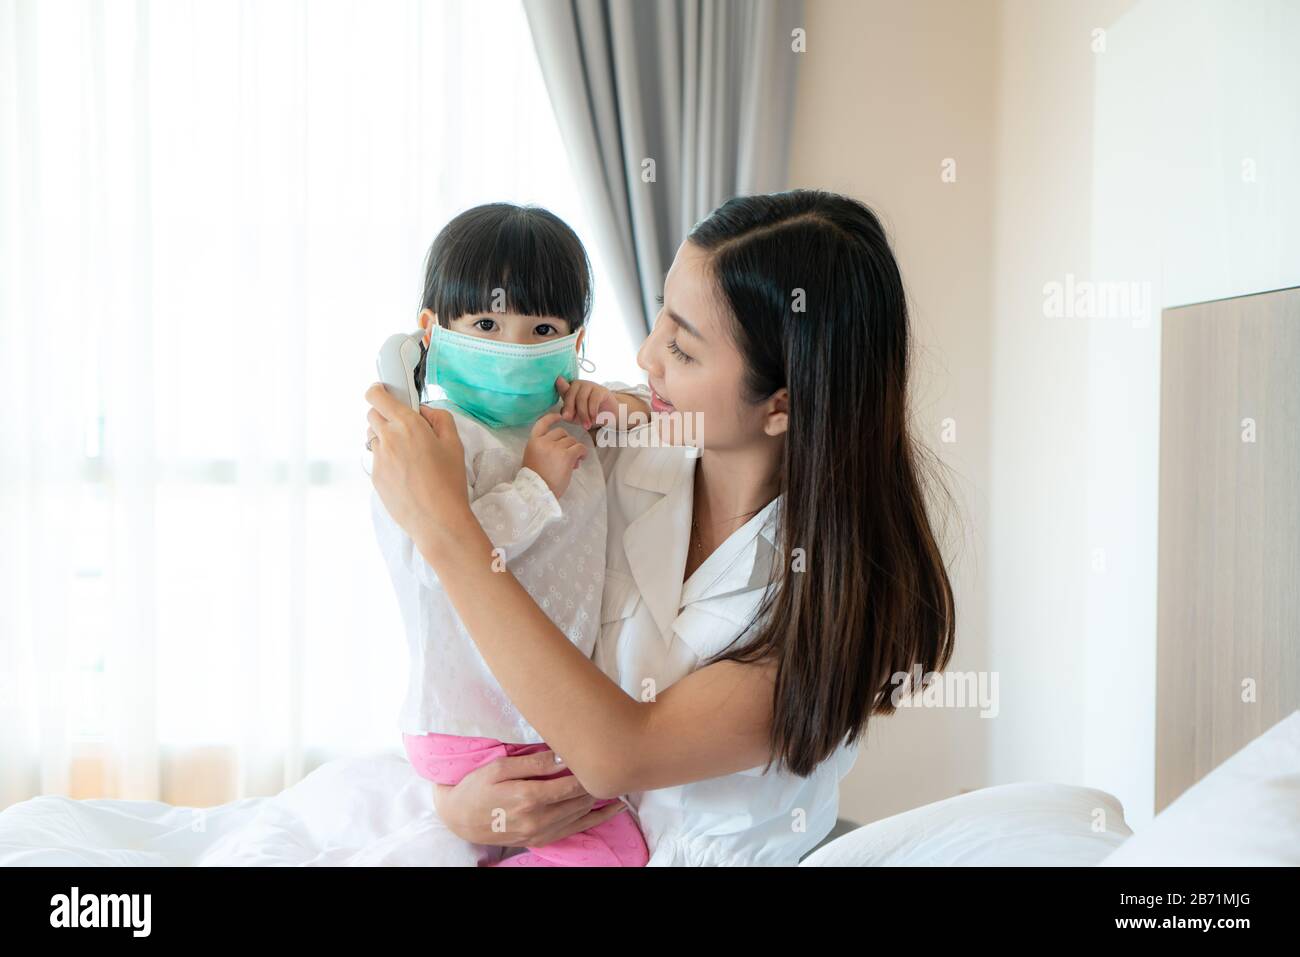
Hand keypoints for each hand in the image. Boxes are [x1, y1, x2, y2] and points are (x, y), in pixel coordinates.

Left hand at [364, 384, 470, 551]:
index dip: (378, 390)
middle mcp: (387, 438)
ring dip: (384, 438)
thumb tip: (423, 410)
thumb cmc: (449, 481)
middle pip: (372, 415)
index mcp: (407, 424)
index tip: (383, 392)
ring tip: (407, 455)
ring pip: (373, 438)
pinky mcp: (375, 477)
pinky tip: (406, 474)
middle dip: (385, 416)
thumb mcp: (454, 443)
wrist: (437, 520)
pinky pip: (377, 459)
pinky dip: (387, 460)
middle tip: (404, 428)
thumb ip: (438, 417)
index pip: (376, 396)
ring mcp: (378, 459)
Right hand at [432, 749, 627, 849]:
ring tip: (619, 779)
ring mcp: (540, 832)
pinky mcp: (540, 839)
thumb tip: (563, 755)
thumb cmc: (475, 787)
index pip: (572, 783)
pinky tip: (614, 810)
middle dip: (597, 782)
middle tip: (613, 762)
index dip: (589, 770)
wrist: (458, 818)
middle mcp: (538, 818)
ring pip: (581, 815)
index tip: (602, 754)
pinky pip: (575, 830)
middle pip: (580, 799)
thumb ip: (533, 762)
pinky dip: (597, 820)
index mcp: (529, 797)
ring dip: (601, 799)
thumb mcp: (499, 767)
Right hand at [522, 412, 586, 498]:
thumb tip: (564, 448)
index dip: (551, 418)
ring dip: (575, 449)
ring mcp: (555, 448)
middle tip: (568, 455)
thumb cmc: (536, 479)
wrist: (537, 492)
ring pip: (571, 441)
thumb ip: (544, 449)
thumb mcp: (533, 459)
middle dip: (566, 442)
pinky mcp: (566, 456)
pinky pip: (579, 448)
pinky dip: (582, 452)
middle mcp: (544, 442)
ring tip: (574, 462)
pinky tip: (581, 459)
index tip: (559, 416)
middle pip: (561, 433)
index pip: (542, 423)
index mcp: (533, 442)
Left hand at [555, 376, 620, 429]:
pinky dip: (592, 411)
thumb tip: (563, 414)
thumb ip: (567, 413)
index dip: (560, 389)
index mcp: (569, 389)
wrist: (607, 416)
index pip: (562, 388)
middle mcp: (579, 384)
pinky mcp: (601, 390)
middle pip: (570, 394)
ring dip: (583, 413)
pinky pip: (594, 399)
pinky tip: (593, 419)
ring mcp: (590, 385)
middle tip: (571, 419)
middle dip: (570, 408)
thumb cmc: (588, 414)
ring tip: (586, 425)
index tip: (560, 396)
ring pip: (581, 398)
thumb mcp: (575, 416)